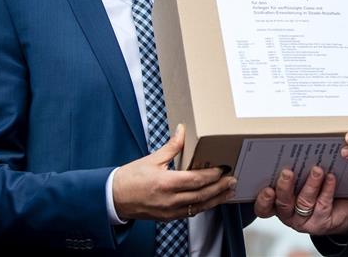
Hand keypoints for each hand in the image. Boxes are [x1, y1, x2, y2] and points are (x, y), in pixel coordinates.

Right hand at [113, 124, 236, 220]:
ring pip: (199, 207)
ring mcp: (170, 211)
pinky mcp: (169, 217)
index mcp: (166, 183)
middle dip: (220, 188)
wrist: (114, 198)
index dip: (212, 175)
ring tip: (229, 191)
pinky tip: (212, 200)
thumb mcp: (152, 159)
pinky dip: (204, 206)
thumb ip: (172, 146)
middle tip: (233, 179)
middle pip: (202, 195)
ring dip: (216, 199)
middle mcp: (170, 200)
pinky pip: (191, 213)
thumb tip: (183, 130)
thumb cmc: (130, 178)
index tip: (223, 168)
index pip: (196, 180)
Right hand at [254, 166, 347, 236]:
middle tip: (288, 172)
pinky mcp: (320, 223)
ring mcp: (303, 220)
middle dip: (284, 187)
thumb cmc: (319, 187)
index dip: (263, 199)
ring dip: (310, 185)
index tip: (267, 188)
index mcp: (278, 201)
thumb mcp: (305, 174)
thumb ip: (299, 165)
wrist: (341, 205)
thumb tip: (298, 147)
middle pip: (282, 203)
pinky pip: (322, 205)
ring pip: (303, 203)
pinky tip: (330, 178)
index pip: (264, 206)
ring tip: (317, 170)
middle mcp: (288, 213)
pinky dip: (326, 189)